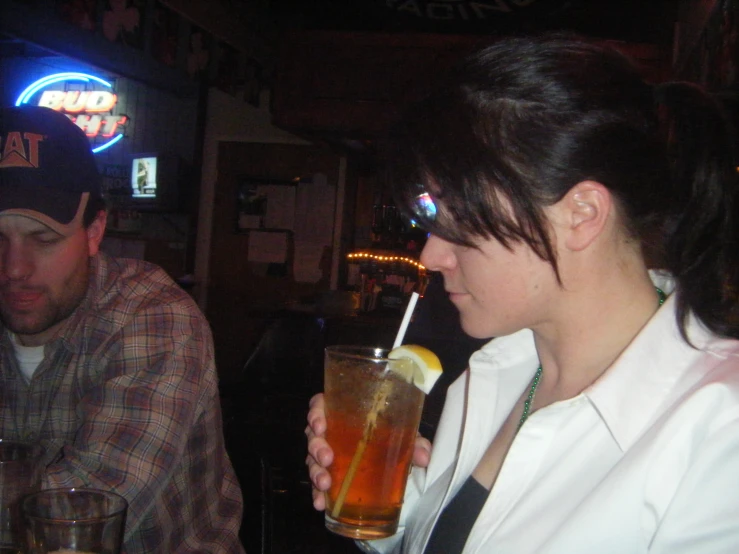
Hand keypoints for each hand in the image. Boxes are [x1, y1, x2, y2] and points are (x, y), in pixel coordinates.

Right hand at [305, 392, 431, 510]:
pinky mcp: (329, 477)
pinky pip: (318, 484)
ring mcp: (328, 455)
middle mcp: (332, 432)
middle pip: (313, 434)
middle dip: (317, 447)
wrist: (394, 463)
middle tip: (327, 458)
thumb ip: (415, 443)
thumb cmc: (393, 438)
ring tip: (325, 484)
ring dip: (316, 472)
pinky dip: (318, 494)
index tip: (320, 425)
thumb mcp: (404, 436)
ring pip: (312, 460)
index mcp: (345, 413)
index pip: (320, 405)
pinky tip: (321, 503)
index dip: (315, 413)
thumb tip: (424, 456)